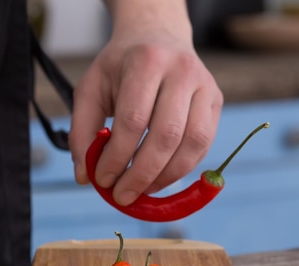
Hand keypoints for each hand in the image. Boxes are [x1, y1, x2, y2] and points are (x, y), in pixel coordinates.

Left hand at [68, 0, 222, 205]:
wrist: (156, 37)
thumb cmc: (119, 68)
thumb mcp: (90, 89)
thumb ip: (82, 131)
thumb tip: (85, 177)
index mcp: (146, 62)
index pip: (133, 120)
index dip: (117, 157)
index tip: (102, 180)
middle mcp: (182, 71)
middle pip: (166, 135)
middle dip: (141, 174)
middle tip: (121, 196)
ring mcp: (205, 85)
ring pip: (193, 143)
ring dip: (166, 177)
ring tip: (140, 191)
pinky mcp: (216, 101)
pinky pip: (204, 145)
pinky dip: (182, 169)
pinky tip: (159, 178)